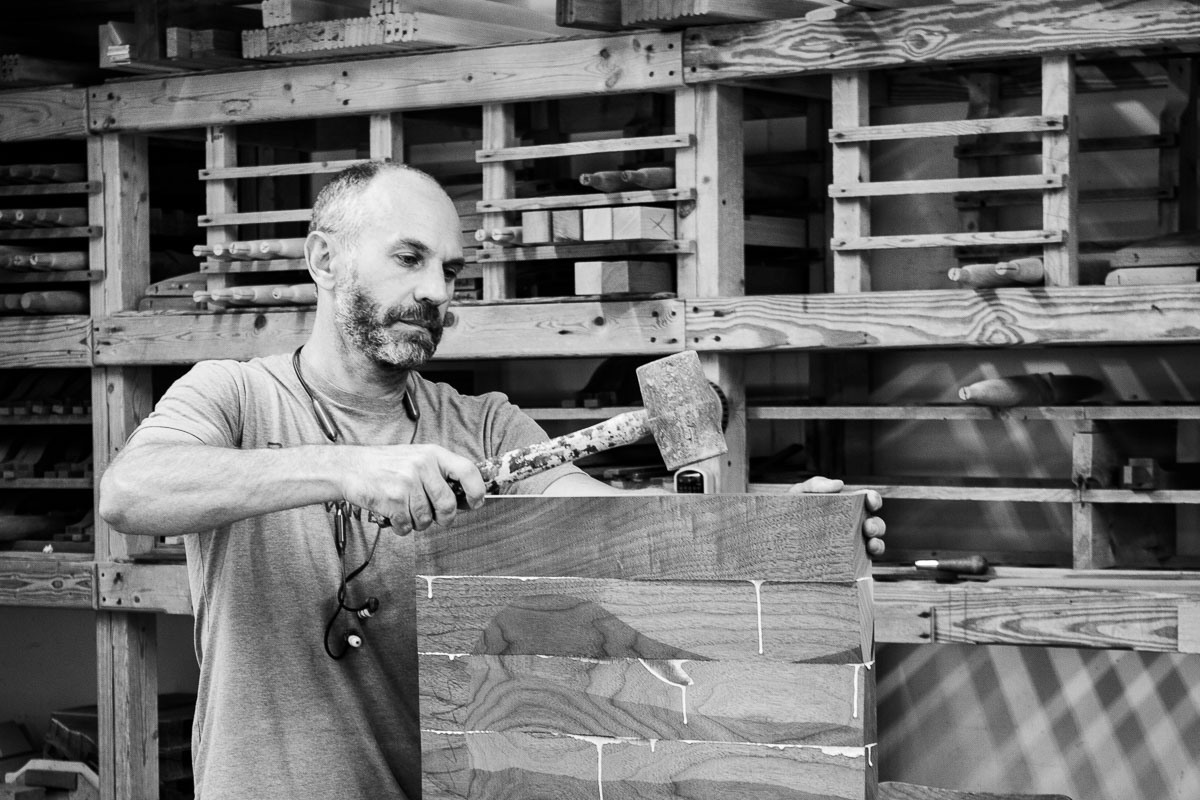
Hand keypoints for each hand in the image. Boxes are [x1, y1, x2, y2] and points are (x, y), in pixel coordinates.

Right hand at [339, 444, 485, 533]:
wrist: (350, 467)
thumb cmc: (387, 465)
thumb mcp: (417, 457)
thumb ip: (440, 473)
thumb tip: (465, 498)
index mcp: (433, 454)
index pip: (468, 471)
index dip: (477, 491)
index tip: (475, 502)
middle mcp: (422, 466)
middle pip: (448, 505)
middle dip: (444, 518)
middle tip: (436, 517)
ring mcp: (407, 483)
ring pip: (426, 520)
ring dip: (417, 522)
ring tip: (405, 509)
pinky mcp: (392, 500)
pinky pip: (407, 527)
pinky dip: (401, 527)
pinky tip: (393, 514)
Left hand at [788, 476, 884, 556]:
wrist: (772, 541)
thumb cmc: (788, 514)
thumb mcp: (798, 494)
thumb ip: (816, 484)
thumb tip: (839, 484)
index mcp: (845, 507)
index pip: (867, 501)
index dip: (874, 499)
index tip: (870, 501)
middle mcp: (852, 526)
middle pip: (875, 524)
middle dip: (876, 525)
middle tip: (867, 527)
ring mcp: (850, 546)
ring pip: (874, 544)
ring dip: (878, 543)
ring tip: (870, 545)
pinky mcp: (845, 564)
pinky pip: (862, 565)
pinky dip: (868, 562)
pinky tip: (864, 560)